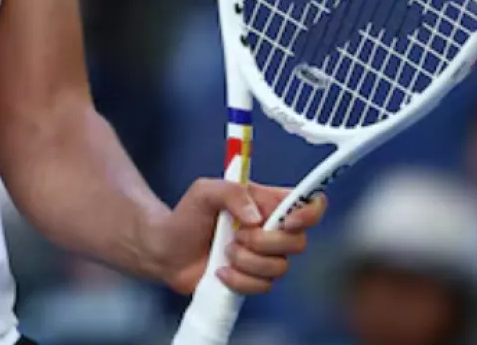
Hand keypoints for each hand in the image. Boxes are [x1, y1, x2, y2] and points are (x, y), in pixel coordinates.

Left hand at [146, 180, 326, 295]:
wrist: (168, 249)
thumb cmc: (187, 215)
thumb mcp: (204, 191)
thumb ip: (231, 192)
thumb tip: (255, 218)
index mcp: (268, 203)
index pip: (308, 205)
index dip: (309, 213)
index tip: (287, 220)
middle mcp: (273, 231)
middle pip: (298, 242)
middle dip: (265, 241)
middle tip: (236, 234)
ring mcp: (266, 258)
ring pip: (280, 267)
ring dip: (247, 260)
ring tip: (224, 251)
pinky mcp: (254, 281)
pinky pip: (263, 286)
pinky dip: (238, 279)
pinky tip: (220, 270)